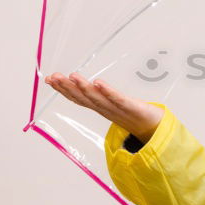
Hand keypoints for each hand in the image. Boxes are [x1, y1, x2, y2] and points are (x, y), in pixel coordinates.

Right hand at [44, 72, 163, 142]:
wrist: (154, 127)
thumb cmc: (133, 113)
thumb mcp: (111, 103)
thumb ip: (97, 95)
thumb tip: (84, 84)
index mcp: (100, 107)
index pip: (78, 98)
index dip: (63, 89)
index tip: (49, 79)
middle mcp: (105, 109)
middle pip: (84, 98)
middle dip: (67, 87)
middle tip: (54, 77)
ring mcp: (118, 109)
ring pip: (97, 99)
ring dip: (84, 88)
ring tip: (73, 76)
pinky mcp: (132, 108)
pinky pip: (118, 99)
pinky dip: (108, 92)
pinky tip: (99, 83)